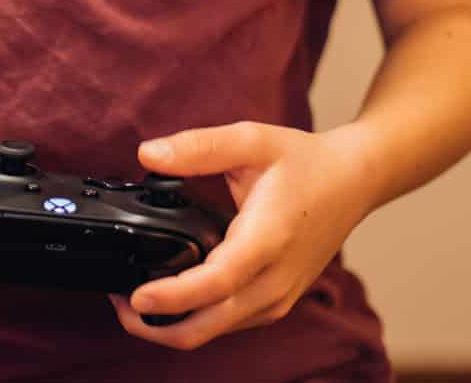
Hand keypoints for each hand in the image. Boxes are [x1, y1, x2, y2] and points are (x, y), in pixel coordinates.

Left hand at [108, 121, 374, 349]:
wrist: (354, 182)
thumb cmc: (303, 161)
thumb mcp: (250, 139)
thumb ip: (197, 147)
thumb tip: (147, 155)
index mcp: (267, 239)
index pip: (215, 283)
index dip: (172, 295)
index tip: (135, 295)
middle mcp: (274, 281)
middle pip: (208, 325)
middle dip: (156, 324)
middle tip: (117, 302)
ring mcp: (277, 298)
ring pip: (216, 331)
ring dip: (173, 325)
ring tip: (133, 300)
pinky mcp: (276, 302)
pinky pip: (229, 323)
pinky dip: (196, 319)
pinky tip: (170, 300)